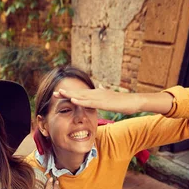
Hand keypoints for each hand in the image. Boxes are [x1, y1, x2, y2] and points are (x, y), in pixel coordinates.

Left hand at [53, 87, 173, 115]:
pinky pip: (89, 102)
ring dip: (70, 95)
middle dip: (66, 93)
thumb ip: (104, 92)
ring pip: (82, 96)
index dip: (70, 93)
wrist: (134, 101)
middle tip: (54, 93)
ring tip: (59, 94)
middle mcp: (96, 93)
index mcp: (97, 93)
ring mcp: (99, 97)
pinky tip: (73, 100)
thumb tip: (99, 86)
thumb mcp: (111, 96)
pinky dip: (81, 101)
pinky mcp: (103, 102)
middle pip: (78, 93)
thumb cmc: (124, 101)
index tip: (60, 94)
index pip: (81, 93)